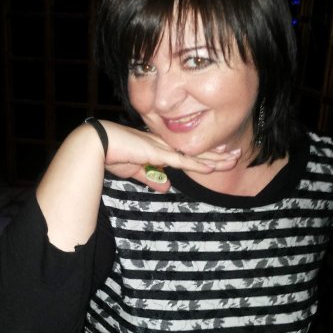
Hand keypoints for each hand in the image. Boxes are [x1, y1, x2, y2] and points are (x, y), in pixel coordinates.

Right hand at [101, 121, 240, 191]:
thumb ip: (150, 178)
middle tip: (236, 154)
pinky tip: (212, 167)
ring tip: (234, 158)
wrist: (96, 144)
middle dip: (216, 154)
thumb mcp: (133, 171)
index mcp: (157, 147)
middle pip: (195, 151)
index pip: (185, 152)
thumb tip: (166, 187)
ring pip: (193, 154)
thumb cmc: (110, 155)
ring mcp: (161, 147)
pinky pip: (182, 160)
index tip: (219, 157)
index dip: (203, 155)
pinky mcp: (156, 152)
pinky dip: (198, 164)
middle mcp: (163, 144)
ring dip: (214, 158)